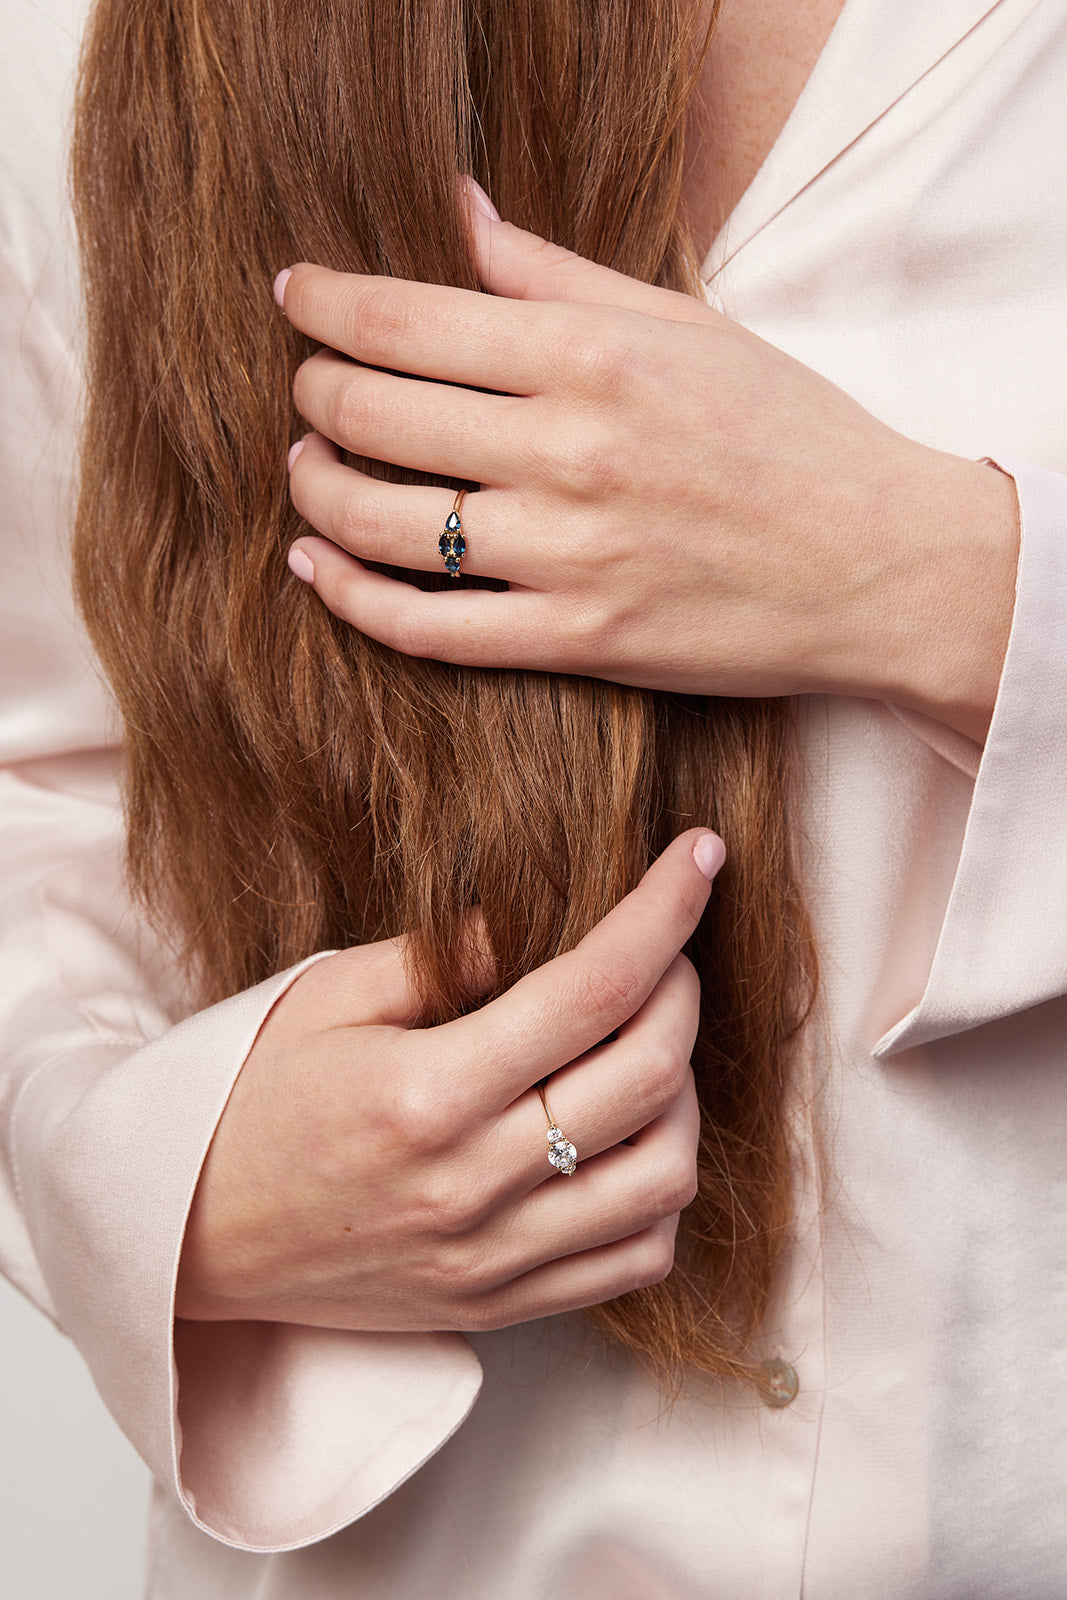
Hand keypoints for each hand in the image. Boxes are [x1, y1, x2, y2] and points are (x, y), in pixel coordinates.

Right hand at [176, 830, 723, 1332]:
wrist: (192, 1236)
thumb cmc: (254, 1101)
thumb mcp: (329, 997)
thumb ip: (445, 953)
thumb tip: (545, 915)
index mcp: (427, 1092)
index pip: (594, 988)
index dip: (665, 910)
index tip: (702, 855)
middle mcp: (472, 1183)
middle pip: (649, 1076)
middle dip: (683, 990)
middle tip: (663, 953)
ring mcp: (493, 1257)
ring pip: (665, 1176)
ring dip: (684, 1096)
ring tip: (645, 1050)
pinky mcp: (501, 1304)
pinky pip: (636, 1258)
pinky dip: (661, 1191)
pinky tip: (627, 1139)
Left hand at [276, 186, 1017, 741]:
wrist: (880, 564)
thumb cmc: (793, 434)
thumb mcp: (687, 325)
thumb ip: (558, 275)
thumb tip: (460, 213)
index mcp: (593, 356)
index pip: (406, 320)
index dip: (324, 306)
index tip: (294, 299)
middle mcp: (569, 450)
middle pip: (374, 414)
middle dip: (314, 395)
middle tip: (307, 391)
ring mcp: (569, 554)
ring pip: (384, 524)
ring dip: (317, 493)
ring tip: (308, 471)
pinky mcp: (577, 641)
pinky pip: (427, 628)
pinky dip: (352, 599)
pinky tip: (318, 569)